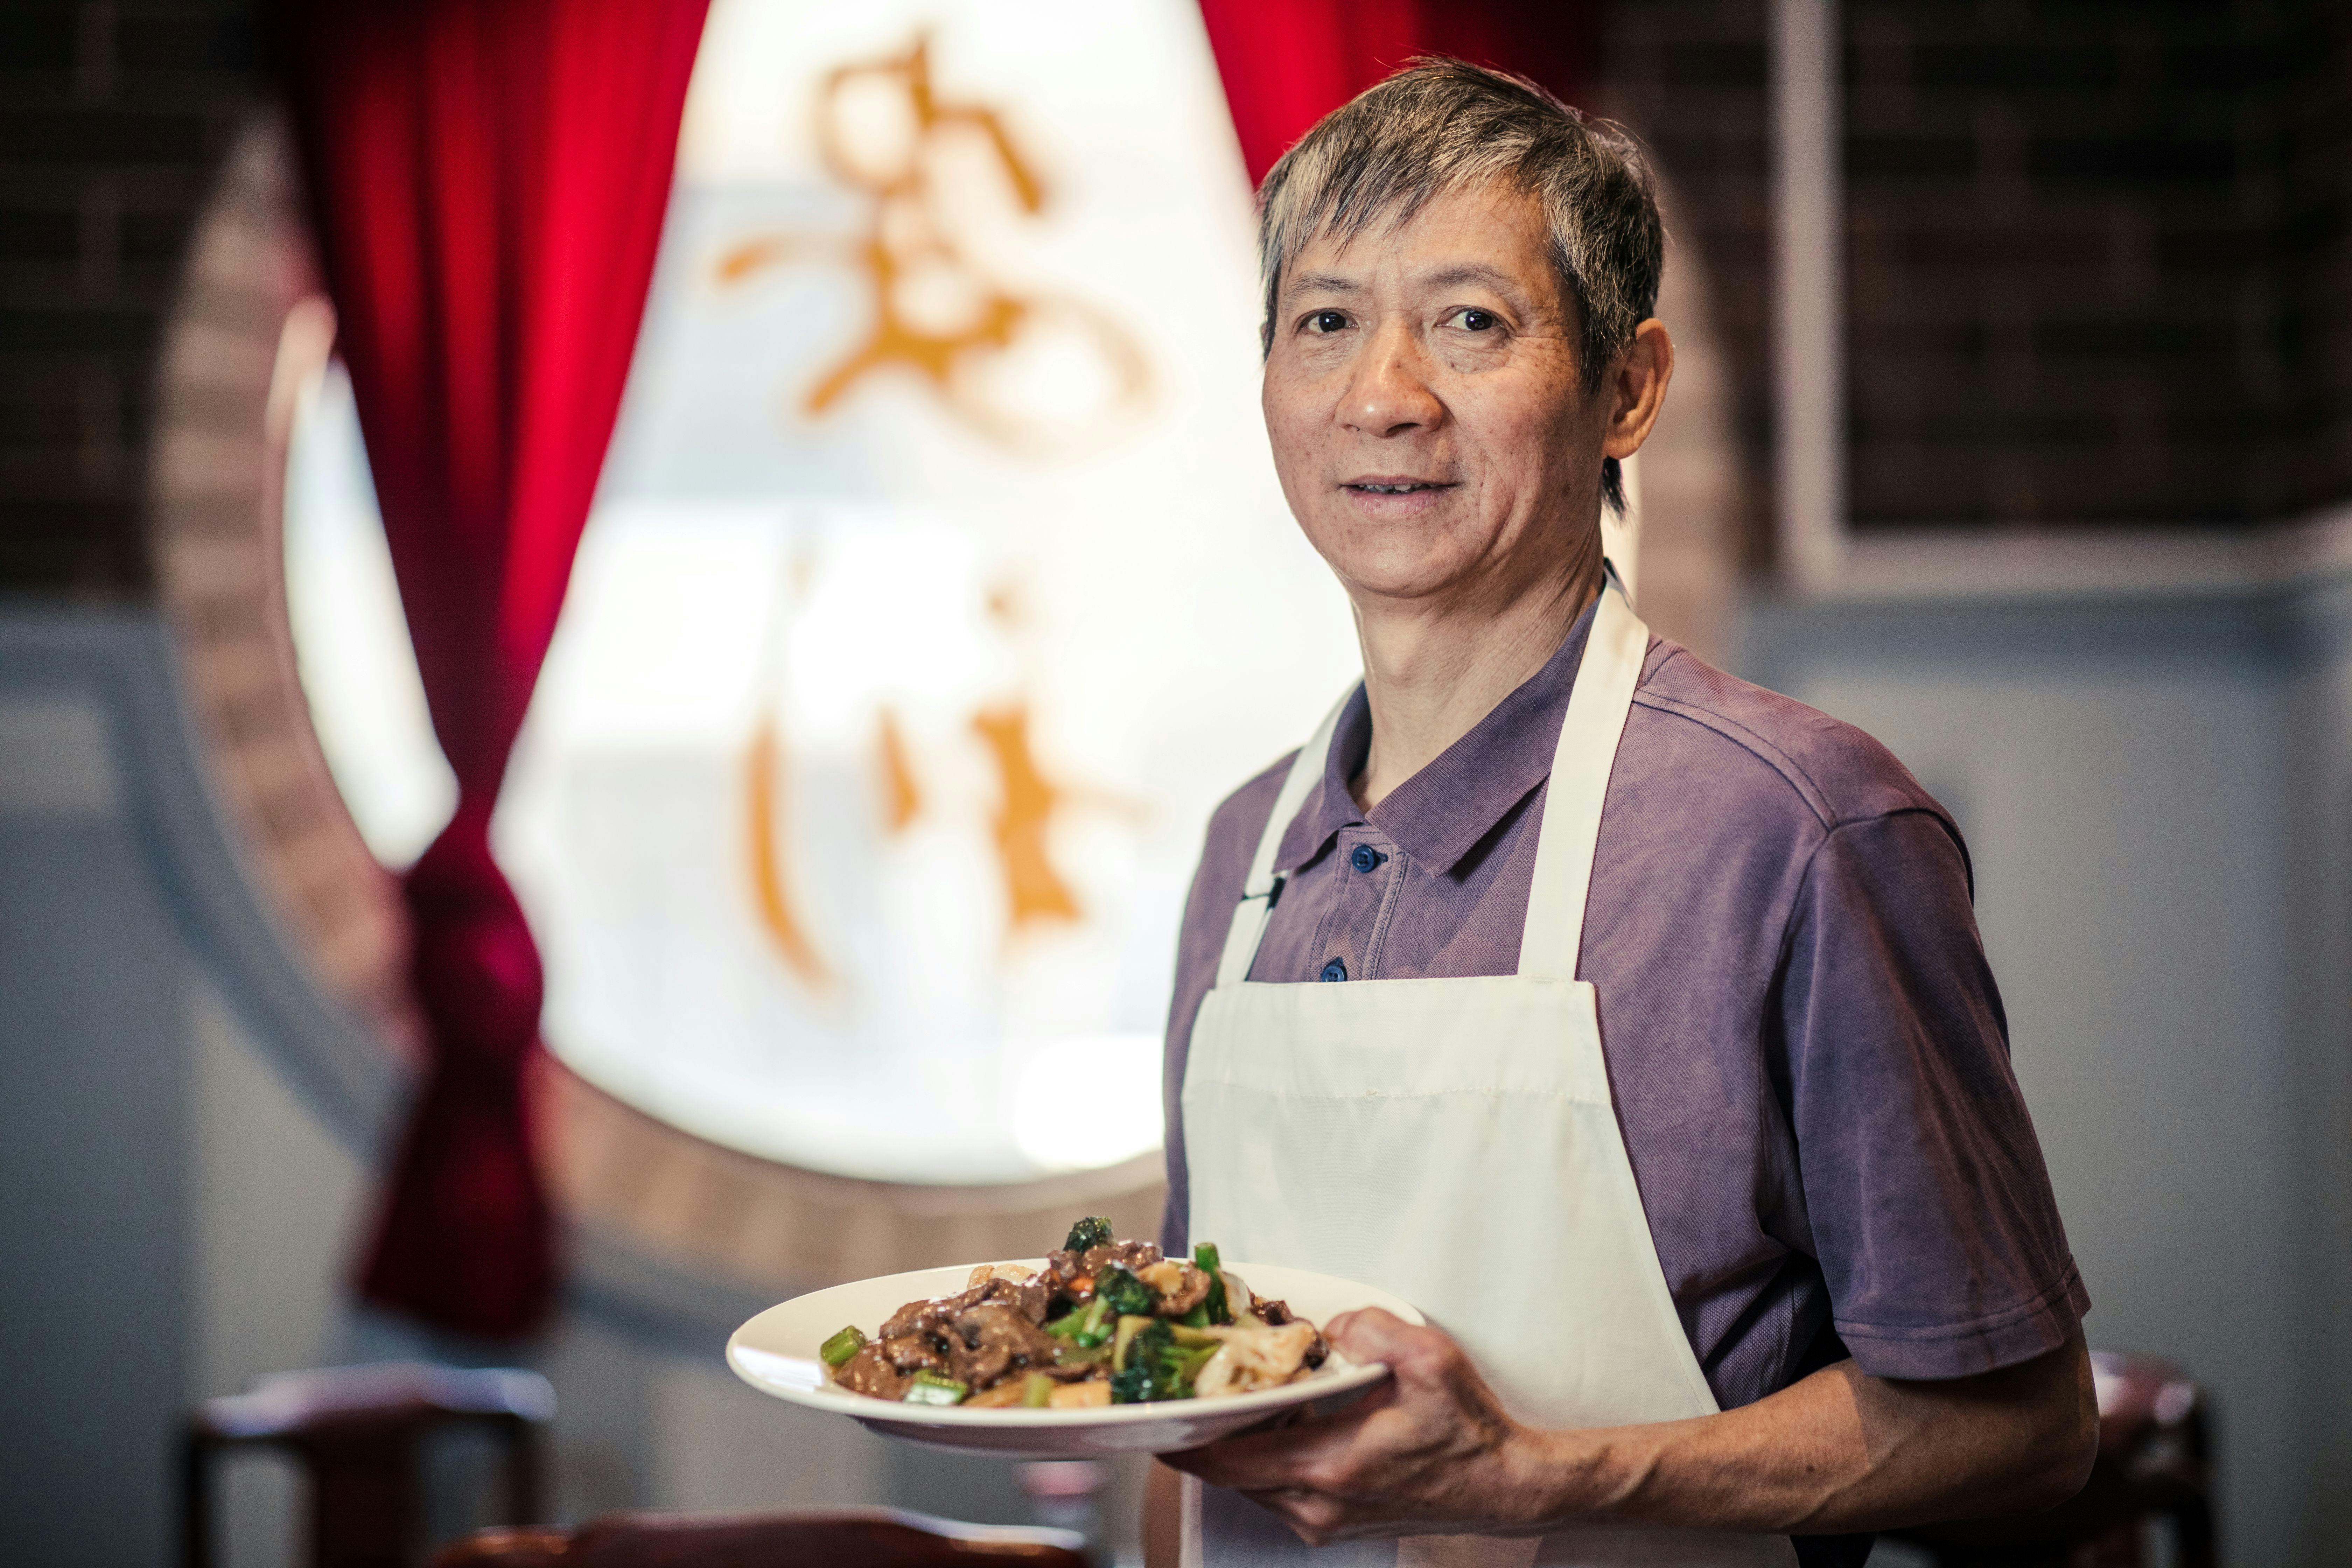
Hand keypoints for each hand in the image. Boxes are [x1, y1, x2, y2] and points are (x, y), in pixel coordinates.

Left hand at [1160, 1308, 1550, 1543]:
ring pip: (1252, 1482)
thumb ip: (1373, 1329)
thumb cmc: (1469, 1429)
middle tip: (1184, 1387)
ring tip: (1226, 1397)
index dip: (1180, 1438)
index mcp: (1329, 1467)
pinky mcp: (1335, 1522)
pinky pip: (1277, 1489)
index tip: (1151, 1410)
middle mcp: (1316, 1505)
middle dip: (1203, 1432)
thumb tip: (1332, 1327)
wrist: (1507, 1485)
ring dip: (1236, 1445)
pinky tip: (1273, 1421)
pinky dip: (1264, 1457)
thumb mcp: (1430, 1361)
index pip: (1225, 1462)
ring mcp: (1324, 1520)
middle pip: (1229, 1472)